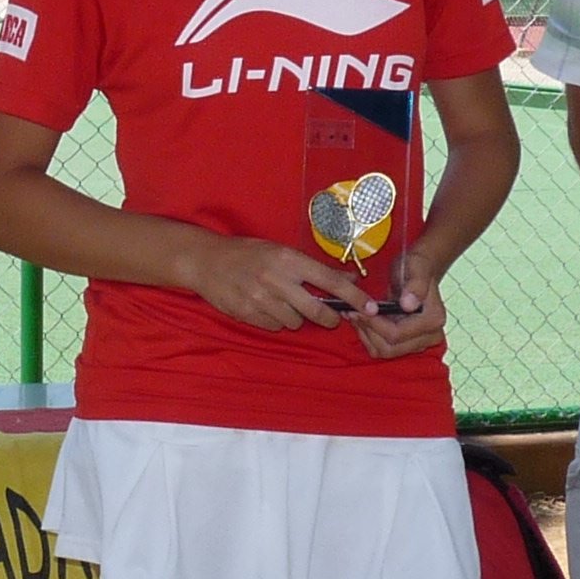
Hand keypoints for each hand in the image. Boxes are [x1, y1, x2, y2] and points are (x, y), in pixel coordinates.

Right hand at [185, 232, 370, 332]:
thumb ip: (312, 267)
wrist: (206, 262)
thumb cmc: (248, 253)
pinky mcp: (249, 315)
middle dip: (329, 317)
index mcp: (288, 259)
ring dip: (296, 317)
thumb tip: (348, 279)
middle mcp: (277, 280)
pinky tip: (265, 307)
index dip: (355, 297)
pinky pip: (275, 327)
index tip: (372, 308)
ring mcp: (262, 300)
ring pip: (295, 322)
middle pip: (317, 310)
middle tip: (331, 316)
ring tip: (282, 302)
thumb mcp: (280, 251)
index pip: (331, 281)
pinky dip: (276, 321)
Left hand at [348, 246, 449, 359]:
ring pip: (385, 351)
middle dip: (368, 331)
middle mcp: (430, 336)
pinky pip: (383, 349)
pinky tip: (362, 321)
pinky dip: (369, 337)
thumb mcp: (416, 267)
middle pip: (390, 348)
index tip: (358, 310)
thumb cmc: (416, 267)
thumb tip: (409, 305)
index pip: (397, 334)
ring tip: (355, 315)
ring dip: (366, 335)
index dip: (374, 324)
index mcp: (433, 320)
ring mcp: (420, 343)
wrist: (417, 272)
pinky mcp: (408, 344)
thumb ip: (415, 284)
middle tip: (352, 312)